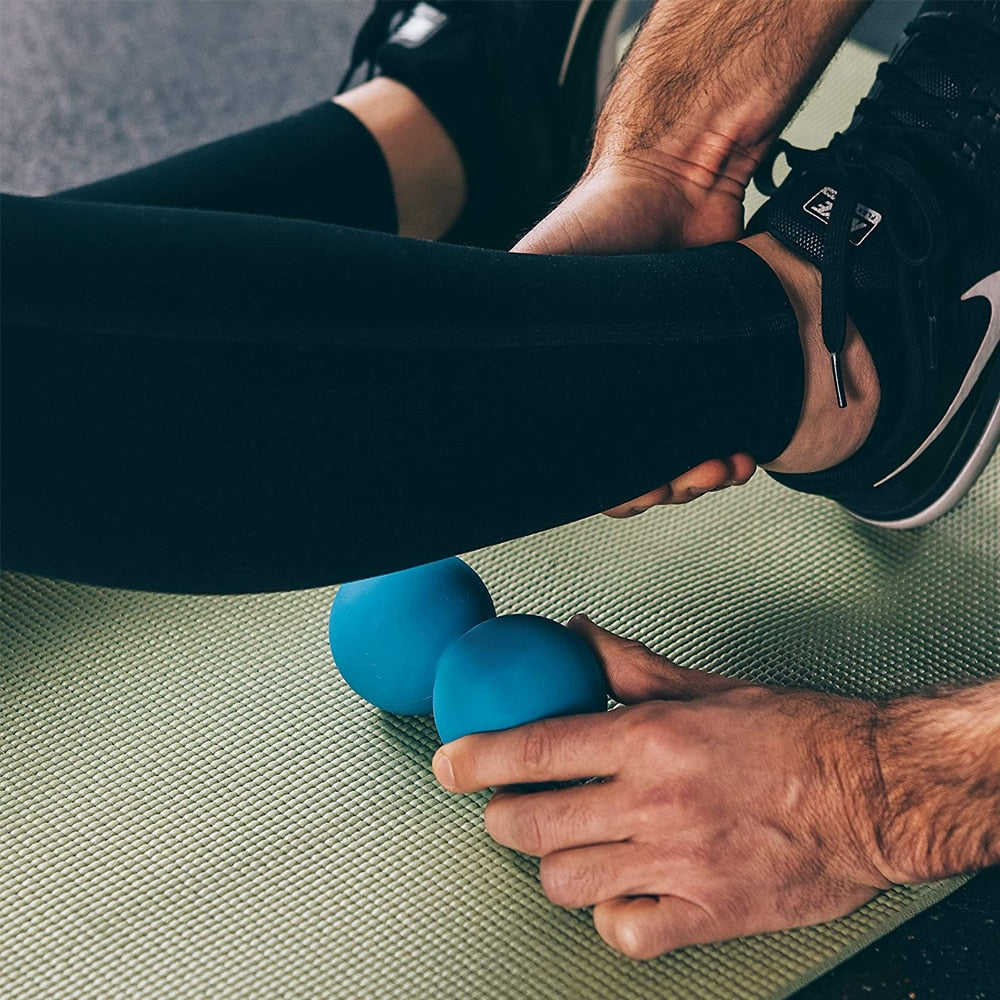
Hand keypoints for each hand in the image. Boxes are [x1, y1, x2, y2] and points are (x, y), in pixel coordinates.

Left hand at [433, 617, 896, 958]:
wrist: (878, 793)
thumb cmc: (800, 734)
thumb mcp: (708, 686)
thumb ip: (629, 666)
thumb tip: (576, 636)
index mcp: (653, 740)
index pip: (537, 750)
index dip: (478, 760)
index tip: (449, 765)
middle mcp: (658, 803)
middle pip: (534, 824)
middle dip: (503, 815)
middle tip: (509, 805)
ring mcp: (680, 864)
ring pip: (566, 881)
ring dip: (553, 863)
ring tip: (568, 843)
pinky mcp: (708, 913)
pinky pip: (624, 931)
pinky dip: (610, 914)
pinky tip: (621, 888)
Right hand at [514, 155, 754, 513]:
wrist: (674, 177)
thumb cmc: (597, 219)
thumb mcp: (537, 273)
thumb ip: (510, 324)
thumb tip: (474, 388)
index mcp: (571, 378)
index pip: (584, 459)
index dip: (611, 488)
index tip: (636, 493)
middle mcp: (616, 385)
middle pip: (636, 468)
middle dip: (661, 487)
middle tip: (682, 482)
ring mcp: (665, 378)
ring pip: (682, 455)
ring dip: (700, 475)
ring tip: (721, 466)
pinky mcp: (712, 363)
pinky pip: (722, 422)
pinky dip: (731, 443)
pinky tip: (743, 448)